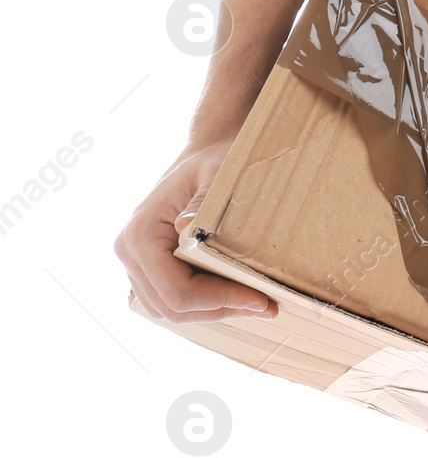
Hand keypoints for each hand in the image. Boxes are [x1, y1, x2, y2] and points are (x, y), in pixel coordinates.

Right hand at [114, 139, 276, 321]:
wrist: (208, 146)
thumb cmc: (216, 157)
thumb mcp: (218, 173)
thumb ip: (204, 200)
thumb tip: (186, 228)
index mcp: (141, 233)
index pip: (177, 291)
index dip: (220, 301)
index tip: (261, 299)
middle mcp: (129, 251)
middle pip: (171, 307)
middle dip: (220, 310)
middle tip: (266, 306)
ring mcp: (135, 261)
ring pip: (169, 309)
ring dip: (212, 311)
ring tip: (255, 303)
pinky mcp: (148, 264)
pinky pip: (170, 296)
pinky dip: (202, 302)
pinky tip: (235, 294)